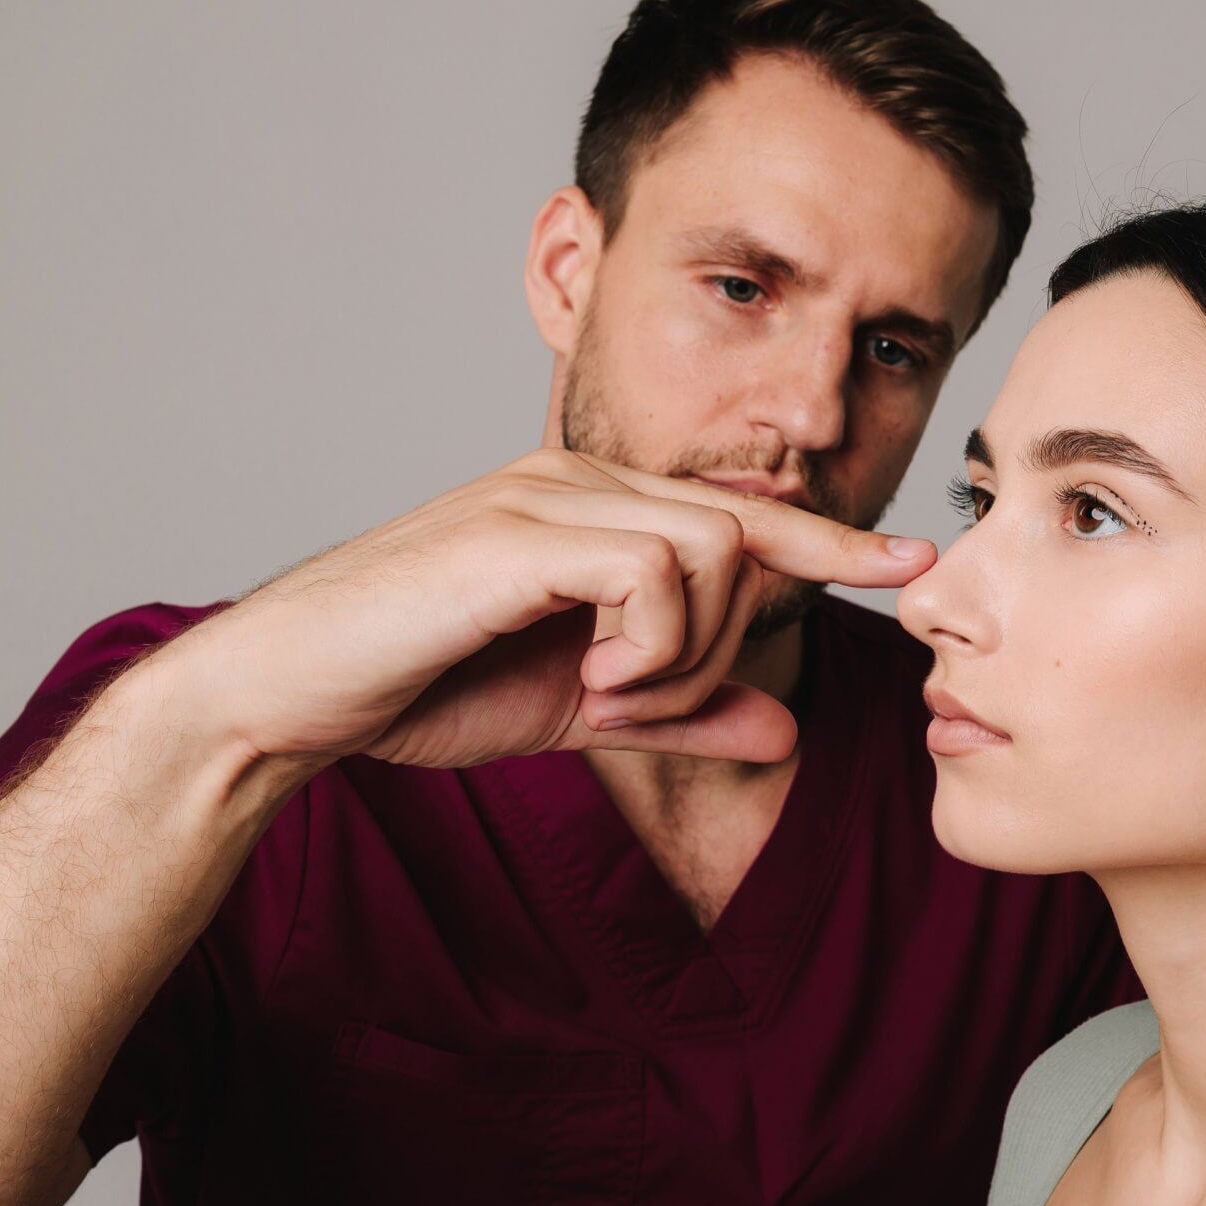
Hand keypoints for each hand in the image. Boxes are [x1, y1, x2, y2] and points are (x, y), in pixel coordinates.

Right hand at [146, 448, 933, 768]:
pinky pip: (654, 568)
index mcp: (599, 507)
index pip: (744, 516)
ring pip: (711, 551)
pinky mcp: (519, 529)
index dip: (831, 542)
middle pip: (742, 542)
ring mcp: (549, 495)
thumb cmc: (428, 687)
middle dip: (720, 648)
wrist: (295, 698)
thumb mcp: (586, 710)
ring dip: (683, 652)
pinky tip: (587, 679)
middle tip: (635, 704)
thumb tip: (786, 727)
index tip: (910, 564)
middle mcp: (582, 478)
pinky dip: (647, 643)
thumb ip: (686, 713)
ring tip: (602, 692)